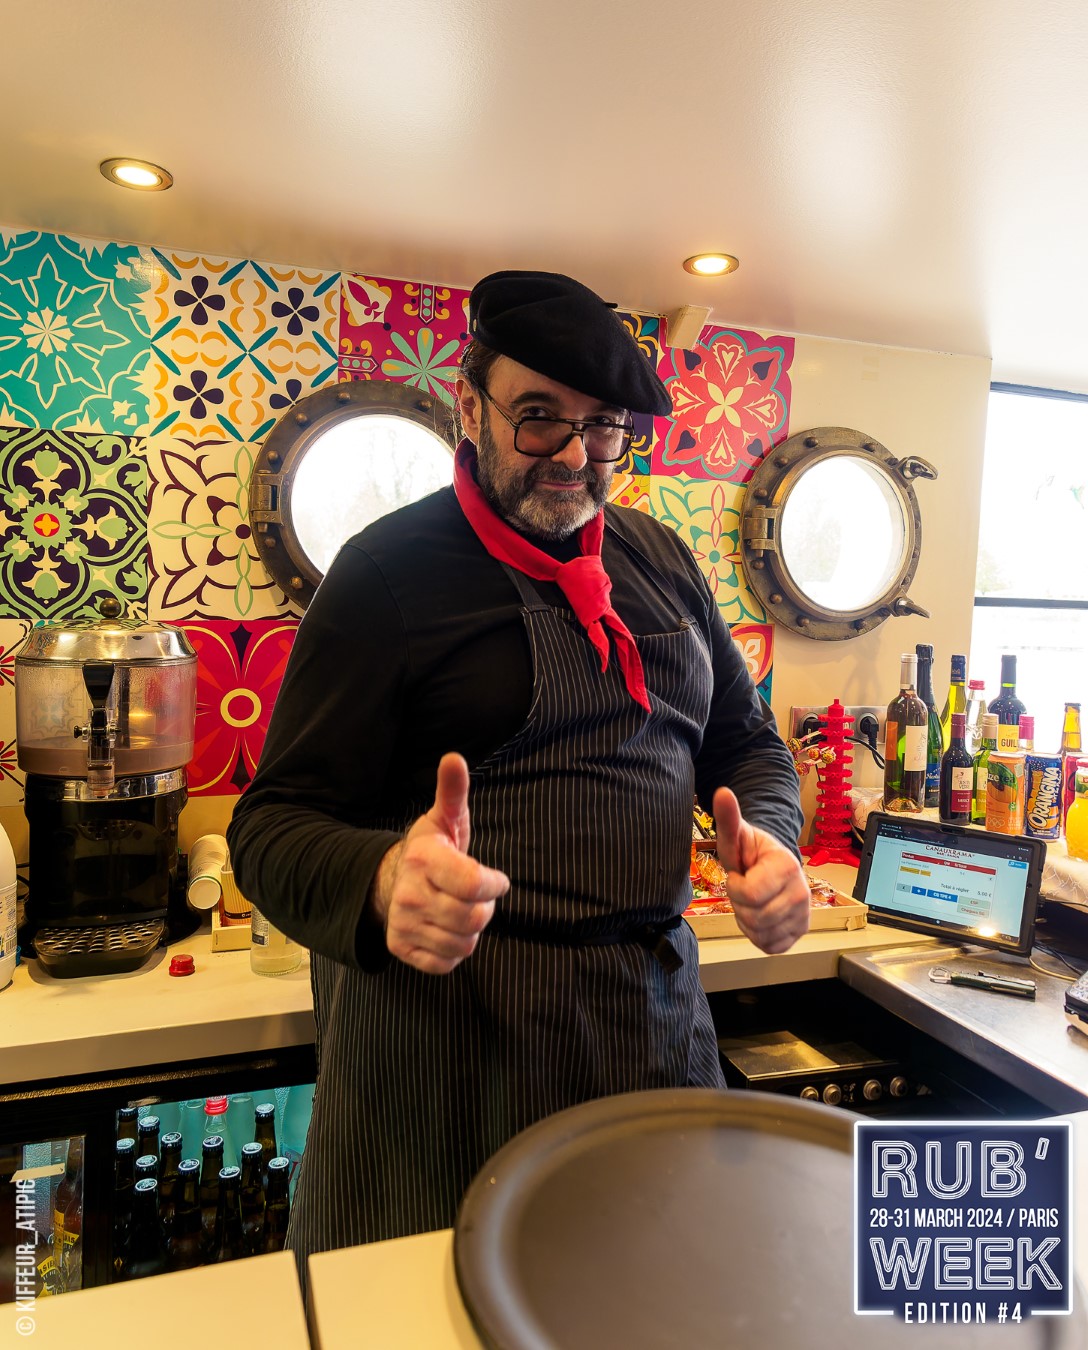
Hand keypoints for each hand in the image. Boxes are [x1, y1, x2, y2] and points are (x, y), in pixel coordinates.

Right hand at [372, 752, 509, 974]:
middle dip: (485, 907)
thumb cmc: (432, 849)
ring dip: (471, 930)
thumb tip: (454, 758)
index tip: (496, 879)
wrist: (391, 880)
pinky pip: (446, 963)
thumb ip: (453, 791)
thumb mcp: (446, 819)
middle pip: (474, 917)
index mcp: (423, 859)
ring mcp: (403, 924)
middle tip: (475, 895)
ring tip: (460, 910)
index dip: (495, 884)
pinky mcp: (401, 948)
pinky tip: (447, 929)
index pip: (474, 885)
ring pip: (464, 943)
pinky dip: (454, 951)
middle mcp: (409, 894)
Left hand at [713, 786, 808, 953]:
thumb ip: (728, 818)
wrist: (773, 865)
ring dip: (747, 920)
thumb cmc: (752, 851)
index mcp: (787, 866)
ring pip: (761, 933)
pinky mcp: (800, 933)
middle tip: (744, 888)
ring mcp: (804, 915)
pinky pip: (769, 945)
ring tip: (752, 900)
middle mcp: (802, 893)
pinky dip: (758, 935)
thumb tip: (722, 792)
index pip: (750, 894)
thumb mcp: (737, 835)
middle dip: (740, 904)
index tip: (740, 874)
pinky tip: (760, 915)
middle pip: (755, 917)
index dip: (736, 886)